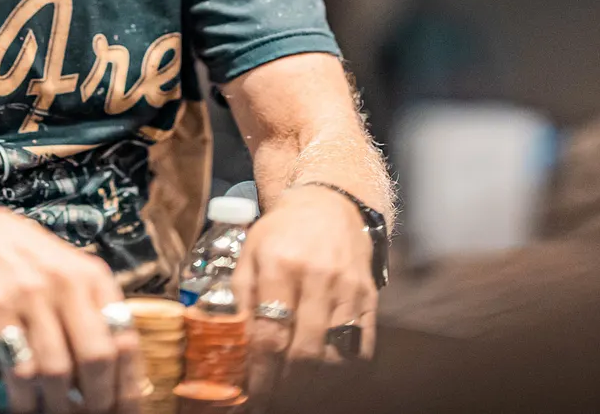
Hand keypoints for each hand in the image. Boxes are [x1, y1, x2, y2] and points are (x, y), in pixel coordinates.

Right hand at [0, 195, 143, 413]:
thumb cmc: (25, 258)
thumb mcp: (70, 271)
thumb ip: (93, 312)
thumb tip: (116, 374)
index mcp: (93, 277)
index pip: (125, 339)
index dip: (128, 385)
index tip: (127, 410)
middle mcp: (67, 284)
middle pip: (96, 359)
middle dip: (98, 401)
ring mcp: (30, 296)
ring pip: (57, 371)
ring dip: (60, 407)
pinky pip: (18, 368)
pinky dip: (25, 399)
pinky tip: (26, 407)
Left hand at [233, 185, 377, 399]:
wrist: (330, 205)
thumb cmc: (282, 232)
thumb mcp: (249, 252)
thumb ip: (237, 297)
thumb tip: (229, 345)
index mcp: (280, 263)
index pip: (270, 334)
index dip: (260, 373)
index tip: (251, 395)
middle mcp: (318, 276)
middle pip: (305, 352)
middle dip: (285, 386)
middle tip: (271, 400)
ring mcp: (349, 289)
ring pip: (335, 357)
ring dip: (313, 385)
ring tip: (294, 392)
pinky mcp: (370, 298)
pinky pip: (363, 349)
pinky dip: (343, 373)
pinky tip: (324, 378)